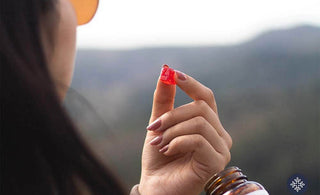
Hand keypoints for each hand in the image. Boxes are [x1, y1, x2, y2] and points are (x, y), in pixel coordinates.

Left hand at [139, 70, 231, 194]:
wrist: (156, 186)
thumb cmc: (159, 157)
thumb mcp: (159, 124)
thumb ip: (164, 101)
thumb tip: (166, 72)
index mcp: (208, 125)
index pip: (206, 97)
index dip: (191, 84)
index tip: (173, 74)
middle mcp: (219, 135)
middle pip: (200, 108)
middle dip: (172, 116)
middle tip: (154, 128)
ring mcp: (221, 149)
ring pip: (199, 122)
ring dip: (172, 131)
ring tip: (159, 143)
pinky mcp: (216, 162)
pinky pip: (198, 139)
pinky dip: (177, 142)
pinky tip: (168, 151)